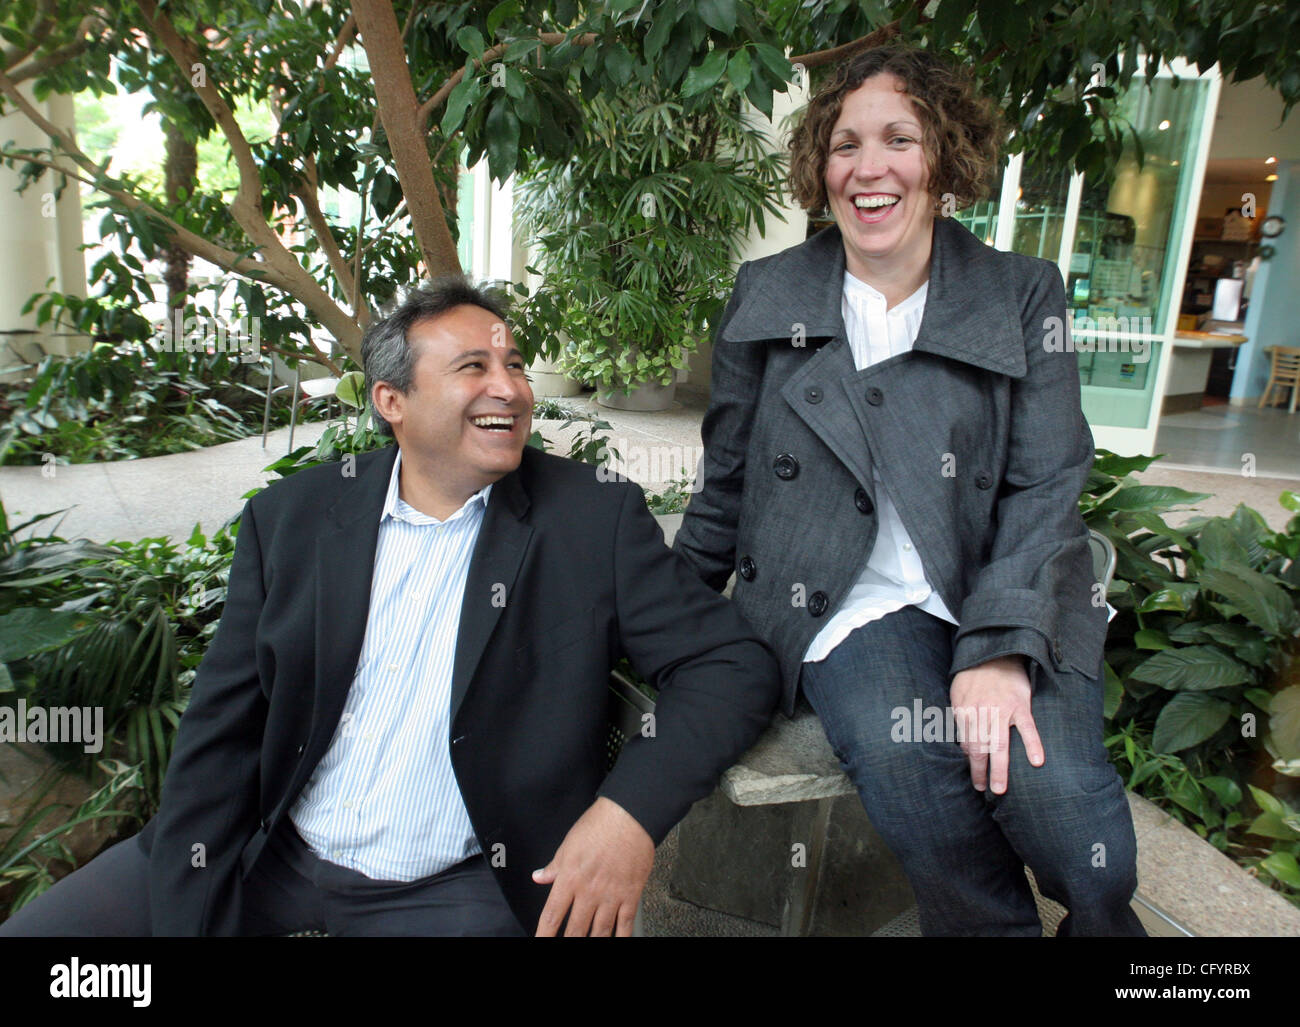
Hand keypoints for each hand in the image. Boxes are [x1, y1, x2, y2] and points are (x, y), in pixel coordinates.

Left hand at [532, 797, 654, 936]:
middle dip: (569, 942)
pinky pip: (625, 924)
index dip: (544, 934)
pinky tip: (617, 941)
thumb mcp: (568, 844)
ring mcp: (611, 895)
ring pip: (600, 931)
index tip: (541, 942)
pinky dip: (621, 937)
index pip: (552, 915)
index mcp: (570, 878)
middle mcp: (589, 891)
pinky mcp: (631, 895)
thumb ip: (554, 866)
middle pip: (575, 929)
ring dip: (594, 942)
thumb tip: (539, 877)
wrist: (630, 816)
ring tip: (588, 947)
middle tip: (565, 946)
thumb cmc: (599, 825)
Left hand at [949, 655, 1042, 794]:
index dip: (969, 761)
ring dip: (1000, 768)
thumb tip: (964, 746)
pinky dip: (1033, 744)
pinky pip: (1028, 728)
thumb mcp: (958, 695)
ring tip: (1000, 788)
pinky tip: (1036, 762)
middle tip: (982, 789)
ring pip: (1000, 744)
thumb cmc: (974, 677)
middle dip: (980, 771)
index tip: (974, 775)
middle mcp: (982, 713)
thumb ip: (961, 719)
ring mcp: (1003, 710)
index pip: (966, 743)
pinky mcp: (1021, 705)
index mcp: (965, 711)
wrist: (994, 653)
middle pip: (979, 748)